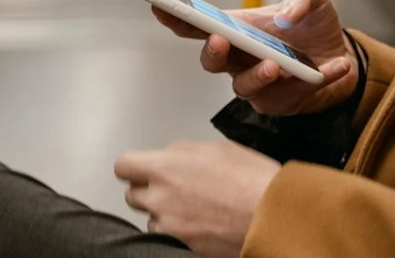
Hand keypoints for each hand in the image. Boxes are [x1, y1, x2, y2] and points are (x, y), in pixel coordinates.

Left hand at [115, 141, 278, 257]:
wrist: (270, 214)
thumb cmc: (251, 179)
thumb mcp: (217, 148)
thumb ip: (184, 152)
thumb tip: (173, 156)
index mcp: (166, 166)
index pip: (124, 165)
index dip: (134, 166)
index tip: (142, 168)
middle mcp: (159, 197)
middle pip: (132, 194)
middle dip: (149, 189)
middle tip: (173, 187)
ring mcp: (167, 225)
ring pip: (150, 218)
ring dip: (163, 213)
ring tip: (193, 208)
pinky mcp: (177, 245)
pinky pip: (166, 237)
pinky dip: (177, 232)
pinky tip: (200, 223)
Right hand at [153, 0, 358, 115]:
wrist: (347, 55)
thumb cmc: (316, 26)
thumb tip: (287, 17)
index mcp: (239, 28)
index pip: (199, 24)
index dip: (175, 16)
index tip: (159, 4)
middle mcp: (241, 58)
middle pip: (211, 61)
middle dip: (212, 52)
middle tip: (221, 40)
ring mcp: (259, 84)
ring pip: (244, 87)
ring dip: (257, 75)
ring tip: (276, 65)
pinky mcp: (282, 103)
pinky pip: (291, 96)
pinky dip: (316, 79)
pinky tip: (337, 65)